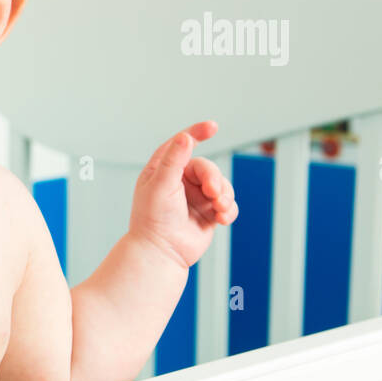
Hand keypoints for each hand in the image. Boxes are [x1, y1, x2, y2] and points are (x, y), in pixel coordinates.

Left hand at [128, 121, 238, 269]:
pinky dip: (228, 210)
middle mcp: (180, 181)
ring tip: (219, 208)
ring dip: (224, 195)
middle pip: (207, 168)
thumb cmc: (153, 219)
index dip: (196, 133)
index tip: (213, 127)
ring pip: (222, 185)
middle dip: (214, 179)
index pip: (181, 145)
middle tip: (213, 194)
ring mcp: (196, 197)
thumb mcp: (161, 186)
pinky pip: (228, 204)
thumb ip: (174, 161)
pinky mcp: (208, 213)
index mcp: (163, 170)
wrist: (161, 253)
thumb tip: (185, 138)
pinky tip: (222, 219)